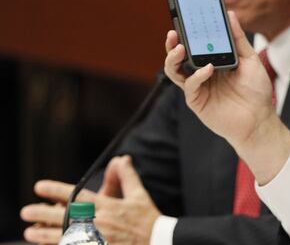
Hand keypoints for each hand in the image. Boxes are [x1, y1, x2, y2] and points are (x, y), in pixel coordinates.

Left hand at [20, 156, 160, 244]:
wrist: (159, 241)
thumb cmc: (147, 218)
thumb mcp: (139, 195)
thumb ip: (127, 177)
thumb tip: (122, 158)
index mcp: (108, 206)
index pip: (77, 196)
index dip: (57, 190)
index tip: (39, 186)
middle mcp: (100, 223)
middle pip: (65, 218)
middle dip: (42, 214)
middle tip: (26, 211)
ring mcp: (98, 240)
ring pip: (64, 237)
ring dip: (44, 235)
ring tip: (30, 232)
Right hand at [163, 11, 289, 183]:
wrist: (260, 119)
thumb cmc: (256, 90)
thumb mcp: (250, 59)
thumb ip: (238, 39)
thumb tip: (230, 14)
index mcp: (211, 60)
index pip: (194, 43)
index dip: (187, 31)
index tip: (185, 16)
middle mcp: (200, 72)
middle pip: (178, 55)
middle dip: (173, 42)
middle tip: (174, 31)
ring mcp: (197, 87)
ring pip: (174, 70)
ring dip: (173, 57)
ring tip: (179, 46)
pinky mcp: (197, 101)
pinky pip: (189, 85)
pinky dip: (197, 75)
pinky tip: (208, 69)